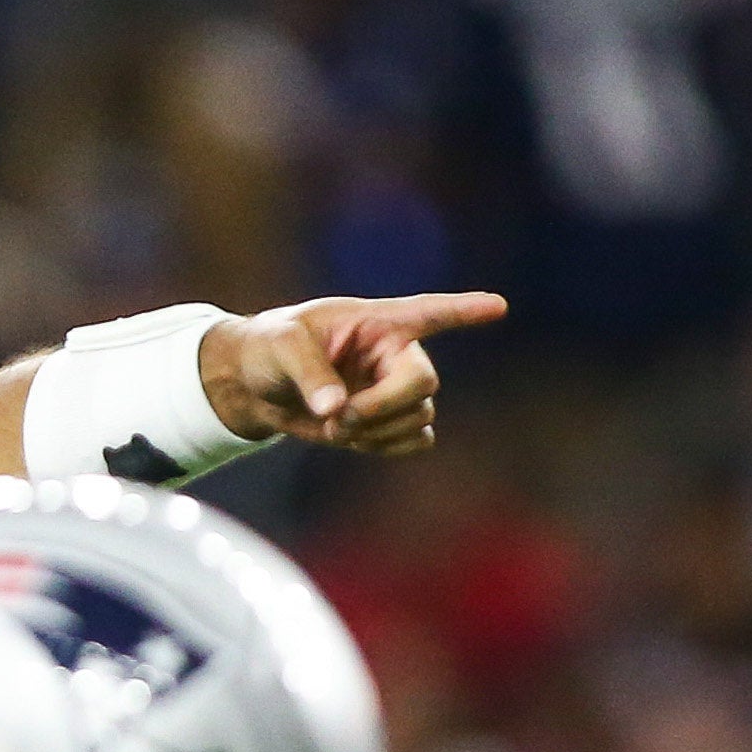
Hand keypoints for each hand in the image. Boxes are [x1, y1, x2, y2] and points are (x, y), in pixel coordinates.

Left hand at [198, 291, 505, 455]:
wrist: (254, 385)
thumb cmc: (268, 348)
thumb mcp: (281, 347)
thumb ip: (310, 374)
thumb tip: (337, 411)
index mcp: (377, 322)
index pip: (429, 313)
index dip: (464, 310)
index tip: (498, 305)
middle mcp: (394, 354)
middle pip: (424, 384)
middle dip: (383, 407)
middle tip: (338, 417)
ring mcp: (392, 390)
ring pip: (418, 417)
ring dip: (378, 431)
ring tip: (335, 424)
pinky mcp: (385, 421)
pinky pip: (415, 440)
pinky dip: (386, 446)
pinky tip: (353, 438)